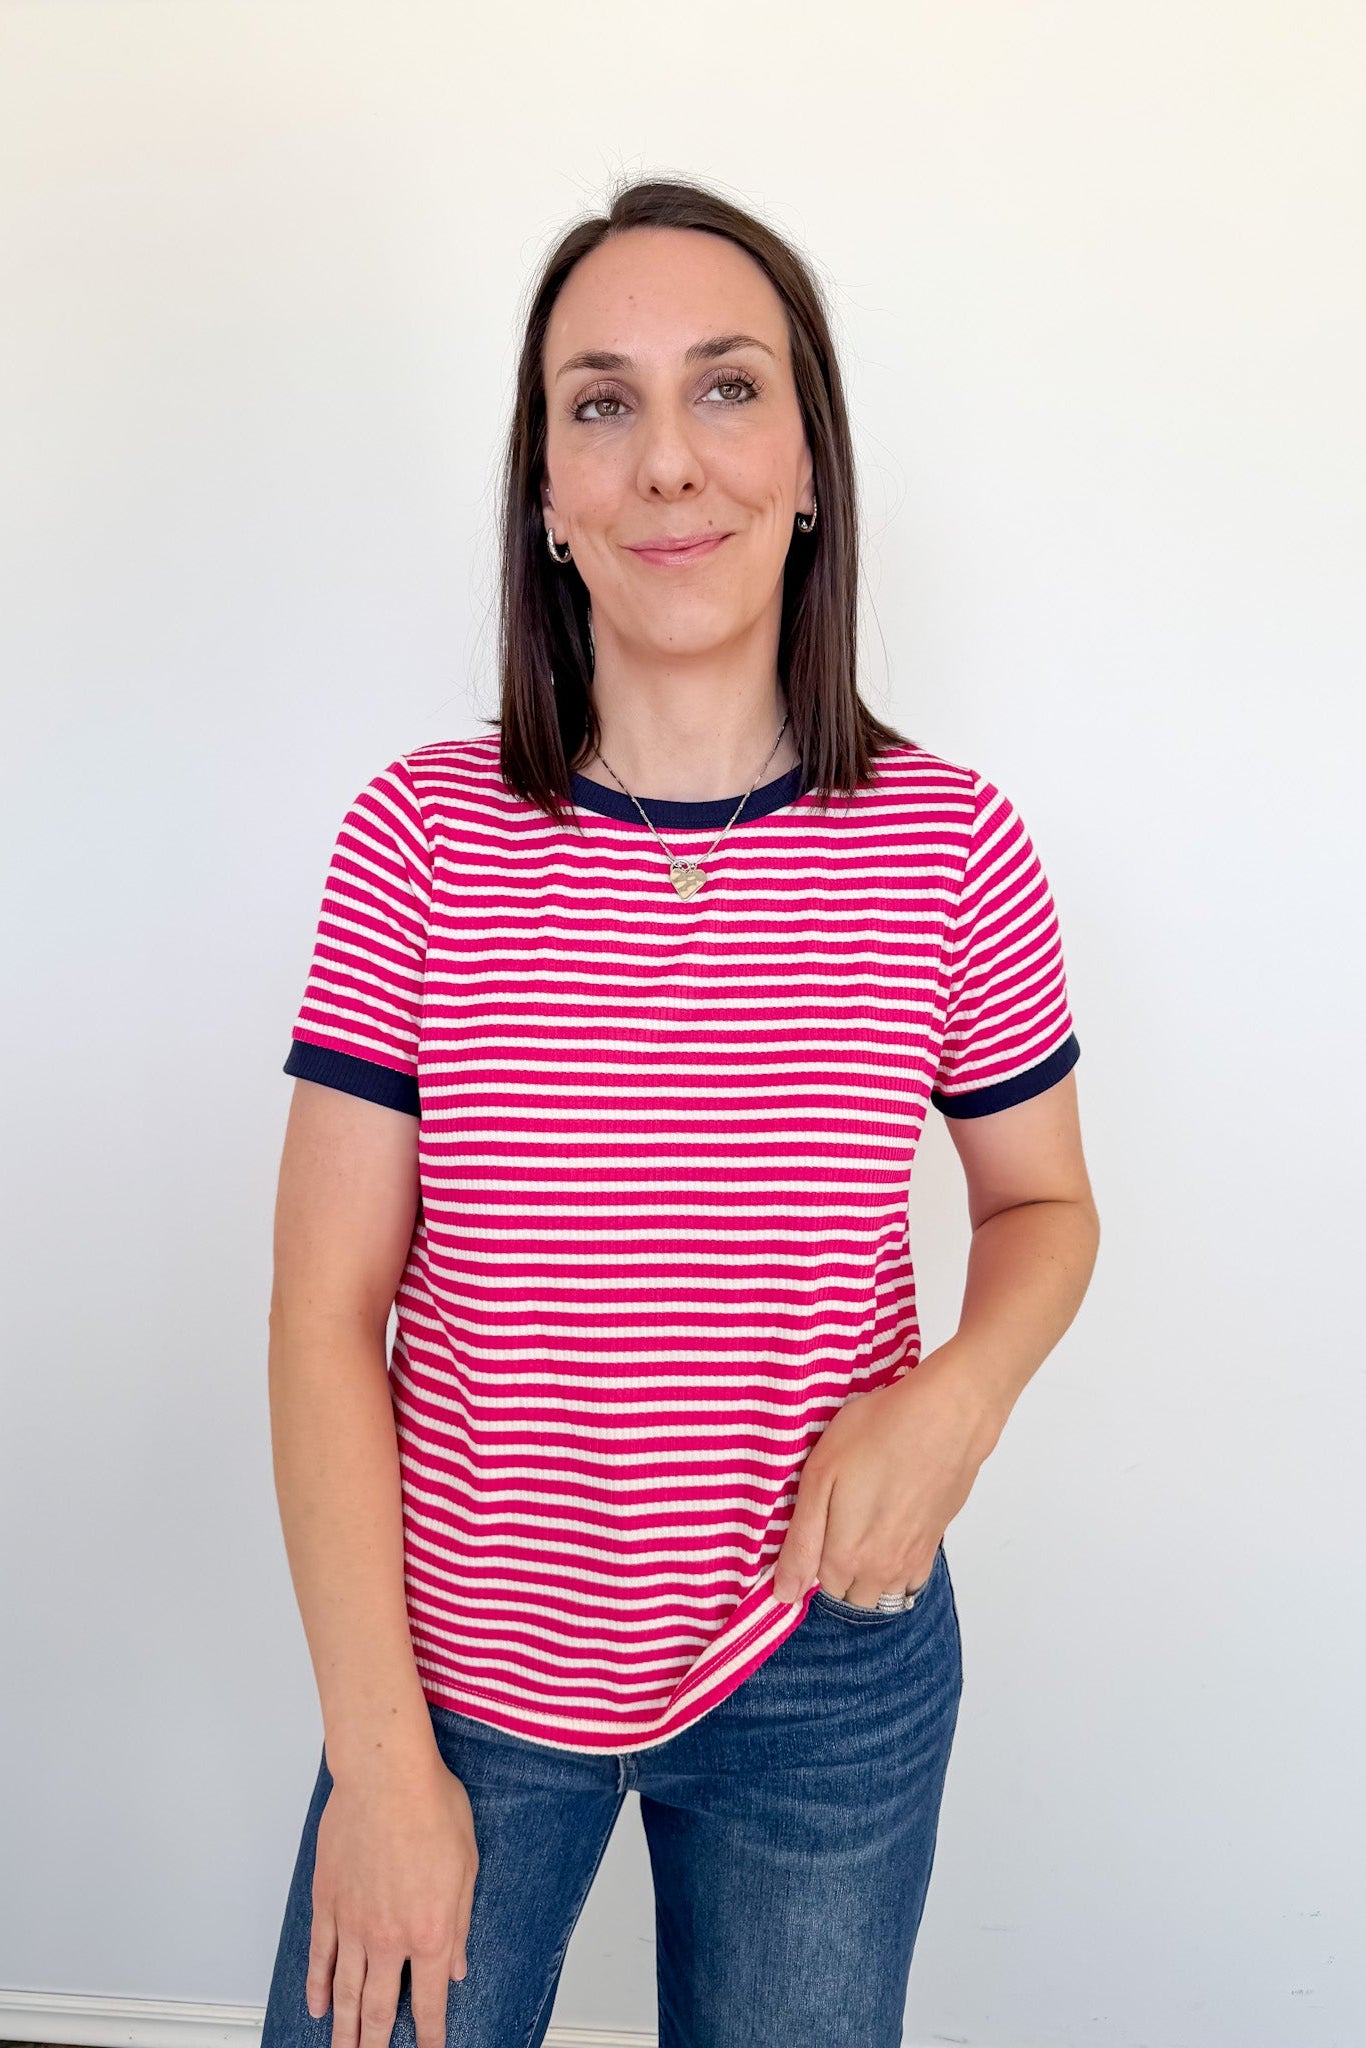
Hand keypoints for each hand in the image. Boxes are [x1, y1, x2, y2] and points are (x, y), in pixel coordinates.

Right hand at [307, 1748, 478, 2047]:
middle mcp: (388, 1938)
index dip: (429, 2036)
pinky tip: (319, 2006)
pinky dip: (318, 1986)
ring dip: (345, 2029)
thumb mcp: (467, 1867)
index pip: (429, 2001)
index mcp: (430, 1931)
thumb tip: (457, 1968)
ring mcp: (352, 1923)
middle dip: (377, 2045)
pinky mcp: (327, 1902)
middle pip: (379, 2009)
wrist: (385, 1776)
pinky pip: (319, 1956)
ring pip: (345, 1992)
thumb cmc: (431, 1808)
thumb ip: (460, 1925)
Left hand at [771, 1342, 994, 1605]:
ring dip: (867, 1575)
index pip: (814, 1585)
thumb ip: (801, 1542)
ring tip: (863, 1528)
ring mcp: (912, 1560)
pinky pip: (910, 1580)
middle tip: (836, 1523)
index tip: (812, 1525)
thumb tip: (785, 1594)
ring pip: (881, 1593)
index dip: (808, 1557)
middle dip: (836, 1571)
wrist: (946, 1417)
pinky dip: (896, 1570)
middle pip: (848, 1595)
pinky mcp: (935, 1543)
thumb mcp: (819, 1477)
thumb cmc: (878, 1433)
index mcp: (846, 1556)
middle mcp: (882, 1570)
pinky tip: (891, 1532)